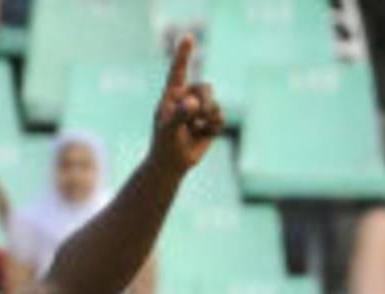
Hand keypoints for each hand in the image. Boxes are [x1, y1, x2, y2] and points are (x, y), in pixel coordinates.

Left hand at [150, 35, 223, 175]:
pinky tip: (203, 132)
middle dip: (205, 101)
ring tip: (198, 127)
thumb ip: (179, 115)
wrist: (172, 165)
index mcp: (172, 95)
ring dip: (209, 115)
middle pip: (204, 88)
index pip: (178, 71)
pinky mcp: (209, 122)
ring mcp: (199, 110)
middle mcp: (186, 98)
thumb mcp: (168, 130)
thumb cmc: (164, 146)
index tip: (188, 37)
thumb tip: (193, 103)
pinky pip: (220, 117)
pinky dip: (214, 125)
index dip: (184, 54)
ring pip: (213, 102)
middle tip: (199, 114)